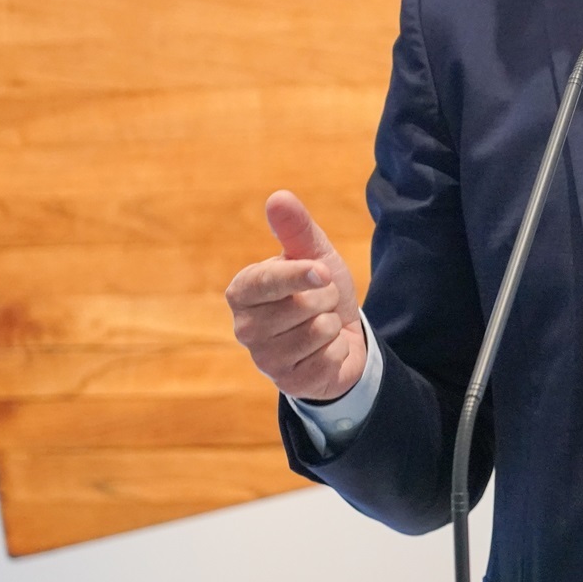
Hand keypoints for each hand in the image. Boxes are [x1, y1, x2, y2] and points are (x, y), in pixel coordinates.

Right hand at [225, 190, 367, 401]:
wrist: (340, 335)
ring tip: (322, 322)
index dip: (297, 275)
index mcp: (242, 291)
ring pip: (317, 332)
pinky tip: (325, 350)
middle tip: (321, 301)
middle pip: (300, 306)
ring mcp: (264, 359)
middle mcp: (244, 327)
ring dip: (332, 323)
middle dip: (327, 298)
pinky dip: (337, 350)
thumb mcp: (313, 254)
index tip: (324, 271)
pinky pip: (328, 358)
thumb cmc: (319, 289)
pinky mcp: (288, 384)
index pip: (263, 281)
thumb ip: (295, 228)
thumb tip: (278, 197)